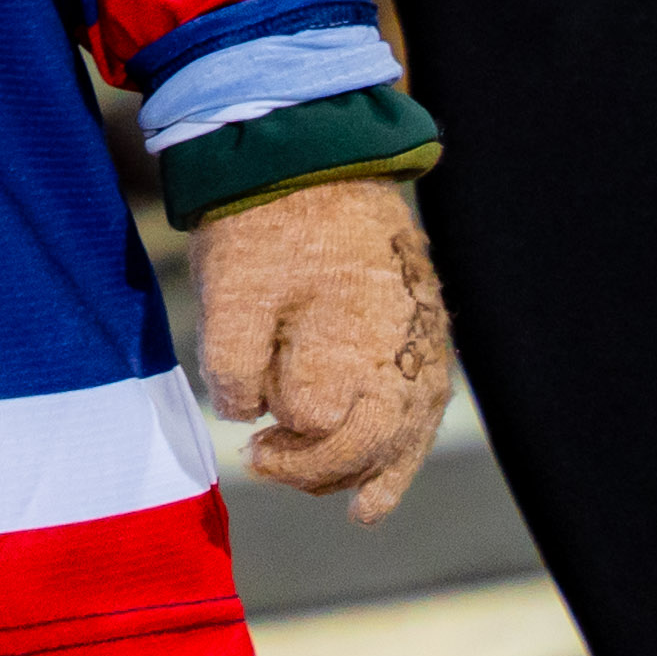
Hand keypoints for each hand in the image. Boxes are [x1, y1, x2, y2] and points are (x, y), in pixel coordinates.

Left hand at [190, 176, 451, 522]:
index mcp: (352, 343)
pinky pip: (426, 406)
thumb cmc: (266, 223)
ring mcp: (421, 340)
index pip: (322, 431)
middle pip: (368, 446)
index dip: (285, 446)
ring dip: (370, 471)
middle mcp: (399, 350)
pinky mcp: (426, 326)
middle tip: (265, 459)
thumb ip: (235, 364)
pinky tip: (388, 488)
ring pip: (405, 436)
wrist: (314, 149)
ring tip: (353, 507)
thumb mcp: (230, 291)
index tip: (253, 443)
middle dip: (318, 469)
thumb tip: (249, 416)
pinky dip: (407, 449)